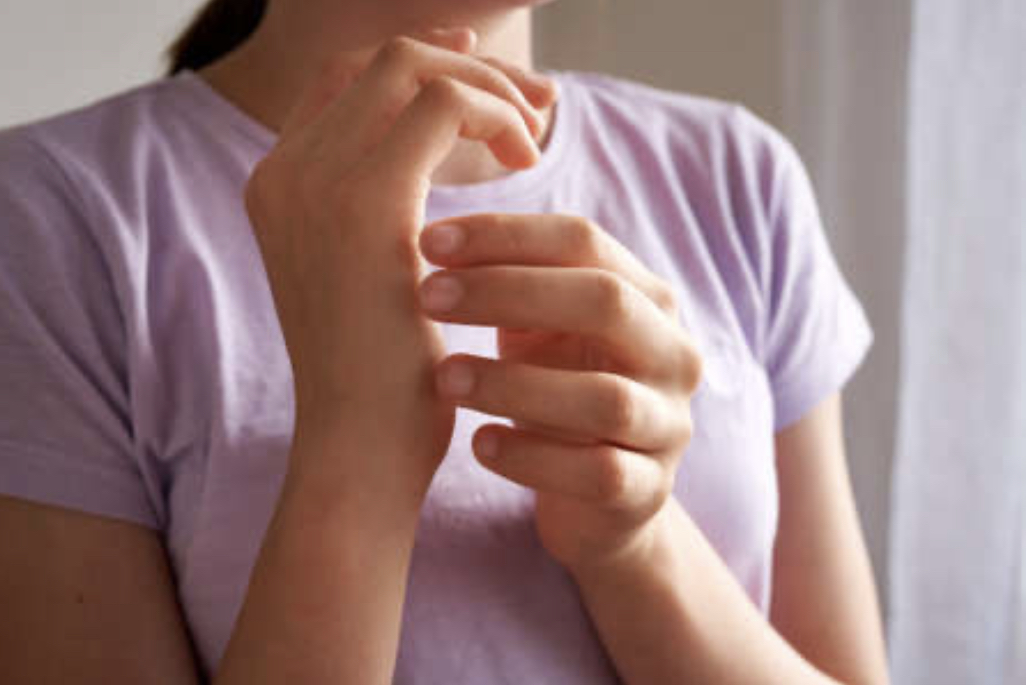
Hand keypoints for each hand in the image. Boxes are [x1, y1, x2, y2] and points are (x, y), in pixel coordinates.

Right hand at [243, 28, 557, 506]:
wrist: (358, 451)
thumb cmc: (379, 378)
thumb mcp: (375, 276)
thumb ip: (386, 208)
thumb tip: (447, 148)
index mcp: (280, 187)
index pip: (349, 81)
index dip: (424, 65)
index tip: (490, 89)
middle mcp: (284, 171)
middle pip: (379, 60)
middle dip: (465, 63)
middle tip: (531, 100)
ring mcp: (314, 182)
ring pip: (412, 66)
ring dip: (485, 86)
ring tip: (533, 131)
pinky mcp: (366, 205)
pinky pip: (443, 105)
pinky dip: (494, 115)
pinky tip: (526, 160)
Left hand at [417, 214, 702, 572]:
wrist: (594, 498)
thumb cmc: (555, 392)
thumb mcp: (538, 331)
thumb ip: (510, 283)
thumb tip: (432, 233)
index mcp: (647, 298)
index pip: (585, 241)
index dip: (505, 235)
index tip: (429, 242)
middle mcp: (673, 354)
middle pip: (606, 302)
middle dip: (509, 291)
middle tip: (427, 295)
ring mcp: (668, 426)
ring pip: (606, 398)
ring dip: (514, 382)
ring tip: (443, 377)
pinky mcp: (649, 492)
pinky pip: (600, 474)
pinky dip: (534, 458)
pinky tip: (480, 444)